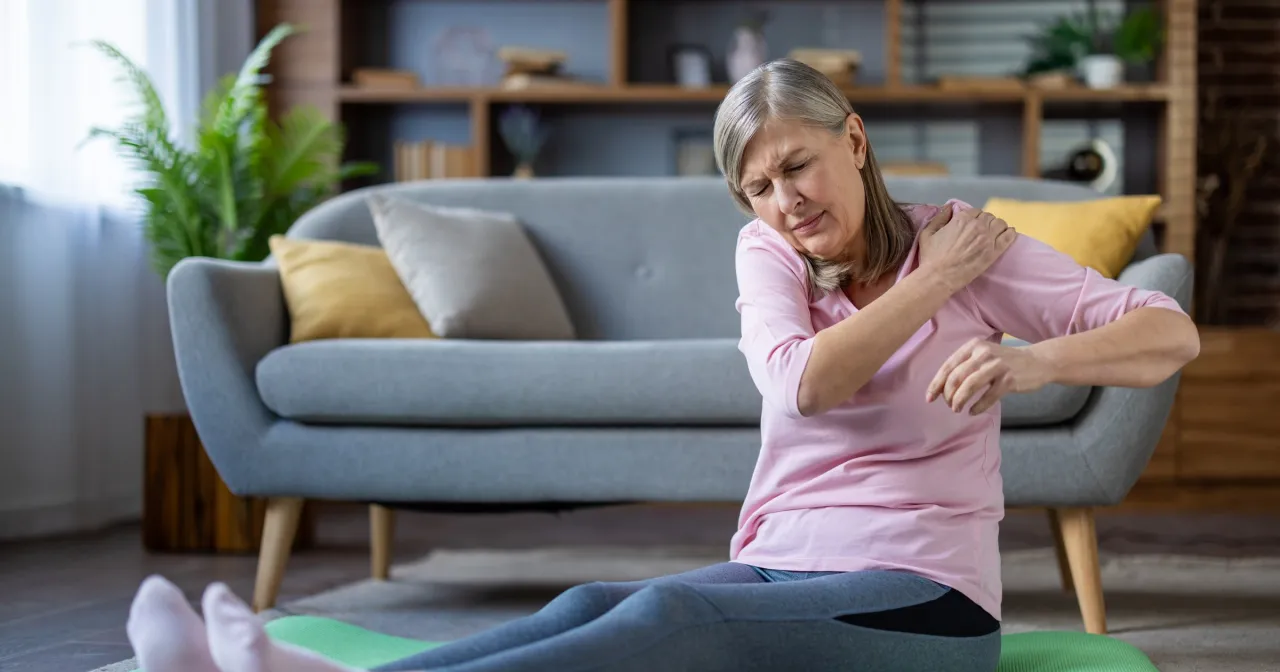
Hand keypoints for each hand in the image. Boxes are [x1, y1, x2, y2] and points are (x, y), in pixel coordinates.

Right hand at [918, 206, 1017, 292]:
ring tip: (993, 234)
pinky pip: (1009, 236)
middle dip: (985, 222)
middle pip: (989, 217)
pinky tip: (1008, 234)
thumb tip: (949, 207)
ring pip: (1000, 224)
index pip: (976, 211)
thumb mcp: (928, 233)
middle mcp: (978, 225)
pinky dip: (1010, 233)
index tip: (972, 225)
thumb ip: (940, 217)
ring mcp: (988, 238)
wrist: (939, 277)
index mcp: (962, 219)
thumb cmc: (931, 256)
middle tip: (981, 232)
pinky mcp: (994, 252)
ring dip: (997, 226)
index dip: (974, 218)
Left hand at [926, 338, 1053, 414]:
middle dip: (947, 395)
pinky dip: (977, 407)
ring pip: (969, 386)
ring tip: (956, 409)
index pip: (948, 366)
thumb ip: (964, 366)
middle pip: (956, 377)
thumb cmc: (1004, 361)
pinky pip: (987, 397)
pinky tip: (973, 411)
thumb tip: (941, 387)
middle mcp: (984, 354)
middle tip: (948, 405)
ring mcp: (997, 366)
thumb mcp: (983, 355)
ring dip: (959, 401)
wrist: (1038, 361)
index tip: (929, 398)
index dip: (936, 384)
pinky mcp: (1009, 380)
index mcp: (973, 346)